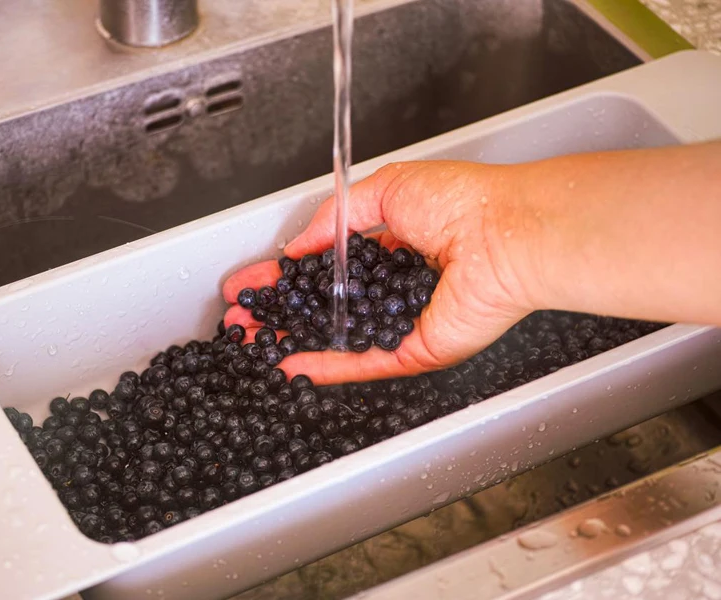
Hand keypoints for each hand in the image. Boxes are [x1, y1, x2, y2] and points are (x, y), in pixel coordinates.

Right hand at [222, 161, 539, 385]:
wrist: (505, 233)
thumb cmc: (463, 203)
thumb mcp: (386, 190)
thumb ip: (335, 220)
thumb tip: (299, 244)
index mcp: (391, 247)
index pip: (325, 267)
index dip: (285, 275)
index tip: (253, 281)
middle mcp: (395, 288)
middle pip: (325, 308)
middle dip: (279, 314)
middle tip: (241, 319)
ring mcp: (403, 323)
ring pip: (337, 340)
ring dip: (292, 343)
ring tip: (250, 345)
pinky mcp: (415, 351)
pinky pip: (362, 364)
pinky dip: (323, 368)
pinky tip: (289, 367)